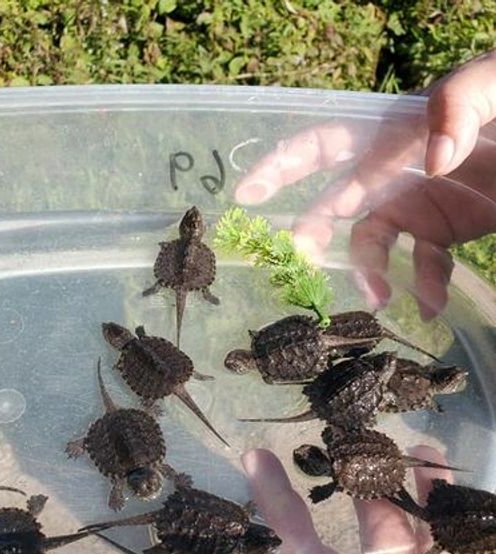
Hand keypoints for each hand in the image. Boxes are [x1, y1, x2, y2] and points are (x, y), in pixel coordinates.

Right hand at [235, 51, 495, 319]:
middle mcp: (391, 172)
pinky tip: (430, 305)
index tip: (247, 195)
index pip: (323, 146)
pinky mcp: (442, 231)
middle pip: (334, 205)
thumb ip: (459, 106)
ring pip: (371, 244)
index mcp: (391, 132)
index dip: (281, 168)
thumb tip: (430, 160)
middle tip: (301, 259)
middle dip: (311, 233)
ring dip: (369, 273)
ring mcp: (414, 205)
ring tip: (380, 300)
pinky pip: (421, 264)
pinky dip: (423, 287)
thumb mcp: (493, 85)